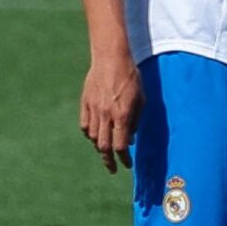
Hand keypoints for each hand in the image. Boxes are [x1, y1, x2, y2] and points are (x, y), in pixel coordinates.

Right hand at [79, 54, 140, 172]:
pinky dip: (90, 134)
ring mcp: (93, 109)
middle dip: (109, 161)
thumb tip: (129, 138)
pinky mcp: (85, 103)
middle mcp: (106, 115)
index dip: (123, 159)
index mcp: (122, 115)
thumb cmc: (130, 77)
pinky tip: (96, 134)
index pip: (120, 146)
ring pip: (94, 138)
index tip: (126, 165)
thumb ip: (135, 120)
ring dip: (100, 146)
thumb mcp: (141, 99)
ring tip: (106, 149)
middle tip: (112, 168)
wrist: (111, 57)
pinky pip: (85, 126)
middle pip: (104, 147)